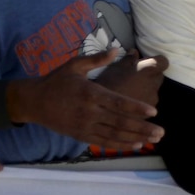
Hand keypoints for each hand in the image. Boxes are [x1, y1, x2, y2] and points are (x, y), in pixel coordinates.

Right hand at [5, 50, 165, 149]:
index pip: (118, 103)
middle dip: (142, 128)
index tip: (154, 112)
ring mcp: (85, 126)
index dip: (136, 108)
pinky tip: (135, 145)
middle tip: (161, 132)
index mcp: (91, 93)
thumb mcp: (74, 65)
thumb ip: (97, 59)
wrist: (33, 102)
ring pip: (114, 135)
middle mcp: (89, 112)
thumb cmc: (57, 81)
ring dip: (136, 138)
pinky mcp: (80, 135)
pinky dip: (120, 145)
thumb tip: (117, 49)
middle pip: (120, 122)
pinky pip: (103, 142)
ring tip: (154, 140)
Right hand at [94, 49, 167, 106]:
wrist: (99, 111)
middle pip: (158, 76)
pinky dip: (141, 102)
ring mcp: (152, 100)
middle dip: (150, 75)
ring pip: (153, 91)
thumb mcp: (114, 68)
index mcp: (148, 70)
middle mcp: (154, 85)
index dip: (156, 61)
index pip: (163, 62)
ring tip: (129, 92)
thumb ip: (127, 59)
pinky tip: (128, 103)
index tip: (146, 63)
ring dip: (146, 89)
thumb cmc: (106, 84)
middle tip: (134, 77)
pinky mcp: (147, 114)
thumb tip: (135, 51)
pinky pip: (148, 104)